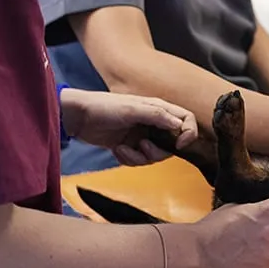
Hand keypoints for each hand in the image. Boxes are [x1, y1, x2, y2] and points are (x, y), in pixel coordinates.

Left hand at [59, 89, 197, 165]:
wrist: (79, 118)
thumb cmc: (106, 106)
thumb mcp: (133, 109)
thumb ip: (158, 116)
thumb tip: (180, 125)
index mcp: (159, 109)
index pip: (186, 120)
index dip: (189, 133)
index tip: (179, 145)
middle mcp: (154, 123)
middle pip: (172, 144)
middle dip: (158, 151)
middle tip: (143, 146)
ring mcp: (142, 136)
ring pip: (155, 156)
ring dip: (140, 157)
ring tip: (124, 148)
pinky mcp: (130, 147)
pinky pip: (139, 161)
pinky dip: (128, 159)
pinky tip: (117, 149)